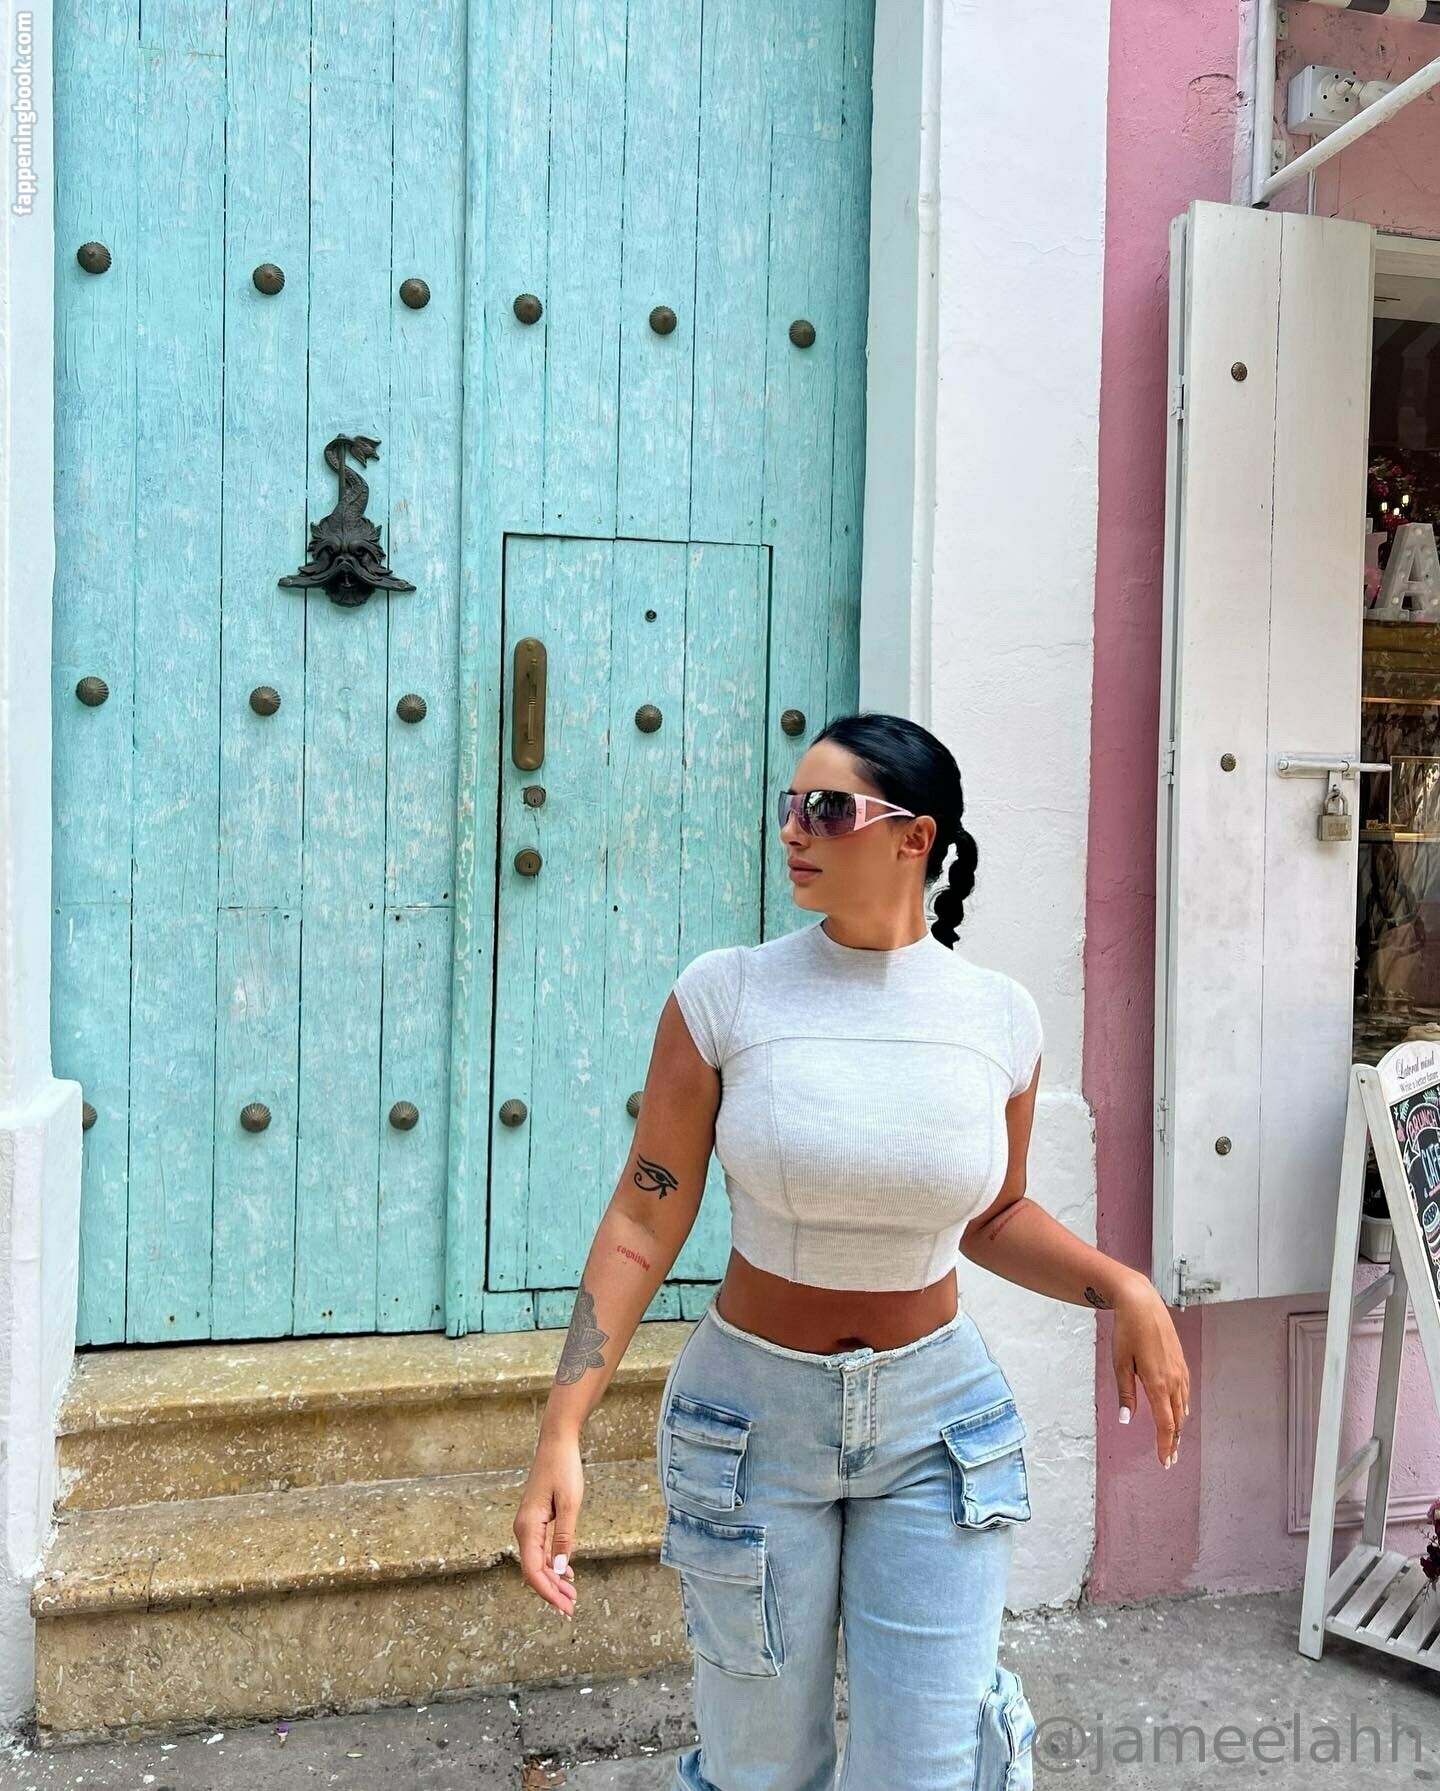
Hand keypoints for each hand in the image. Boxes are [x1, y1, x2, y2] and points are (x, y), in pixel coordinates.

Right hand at [513, 1432, 583, 1618]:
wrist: (556, 1442)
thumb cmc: (563, 1469)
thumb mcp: (570, 1504)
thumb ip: (564, 1538)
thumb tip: (558, 1570)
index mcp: (527, 1527)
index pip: (533, 1571)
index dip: (548, 1592)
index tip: (563, 1608)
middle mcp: (523, 1529)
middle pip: (533, 1570)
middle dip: (552, 1591)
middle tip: (571, 1608)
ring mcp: (527, 1525)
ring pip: (536, 1562)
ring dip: (553, 1580)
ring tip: (571, 1595)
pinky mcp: (535, 1520)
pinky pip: (540, 1550)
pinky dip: (552, 1565)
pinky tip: (565, 1572)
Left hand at [1111, 1274, 1190, 1467]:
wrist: (1142, 1303)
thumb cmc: (1128, 1330)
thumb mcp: (1120, 1363)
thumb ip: (1126, 1394)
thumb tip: (1127, 1419)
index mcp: (1157, 1383)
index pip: (1165, 1424)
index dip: (1165, 1445)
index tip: (1164, 1462)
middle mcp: (1173, 1380)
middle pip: (1176, 1420)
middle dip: (1173, 1441)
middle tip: (1169, 1459)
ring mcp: (1180, 1371)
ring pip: (1182, 1407)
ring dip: (1178, 1426)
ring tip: (1174, 1441)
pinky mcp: (1181, 1362)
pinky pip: (1185, 1392)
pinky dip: (1182, 1407)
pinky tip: (1180, 1412)